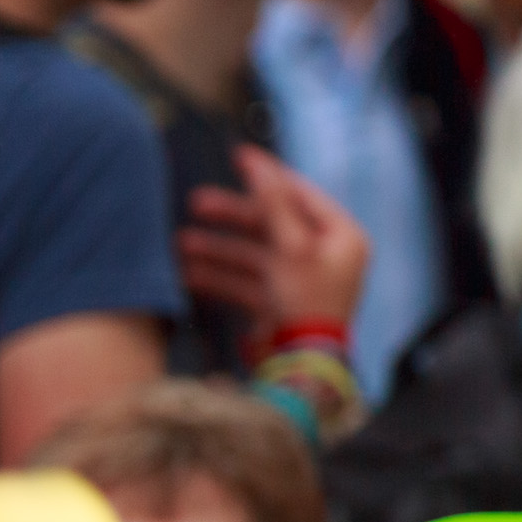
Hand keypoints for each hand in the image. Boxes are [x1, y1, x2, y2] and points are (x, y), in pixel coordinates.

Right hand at [179, 149, 370, 334]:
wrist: (301, 363)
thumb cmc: (306, 301)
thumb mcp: (290, 245)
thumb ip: (272, 203)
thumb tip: (256, 163)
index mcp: (340, 237)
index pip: (302, 195)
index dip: (268, 177)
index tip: (238, 157)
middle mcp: (323, 257)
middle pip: (272, 225)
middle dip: (231, 218)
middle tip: (196, 204)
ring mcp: (299, 282)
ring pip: (253, 255)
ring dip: (217, 249)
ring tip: (180, 244)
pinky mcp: (277, 306)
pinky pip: (245, 283)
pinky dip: (218, 278)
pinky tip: (187, 274)